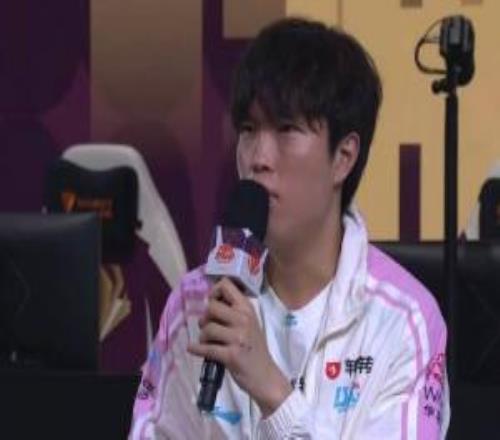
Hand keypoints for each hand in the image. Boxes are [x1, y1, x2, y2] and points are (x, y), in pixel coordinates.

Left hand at [187, 277, 291, 416]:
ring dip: (202, 336)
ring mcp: (238, 337)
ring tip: (207, 342)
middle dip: (205, 318)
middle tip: (208, 327)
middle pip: (211, 307)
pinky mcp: (231, 355)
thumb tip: (210, 302)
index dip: (214, 292)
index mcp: (247, 309)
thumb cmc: (254, 348)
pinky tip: (193, 349)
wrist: (265, 376)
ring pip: (208, 328)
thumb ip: (233, 311)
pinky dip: (196, 348)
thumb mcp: (249, 323)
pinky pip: (206, 348)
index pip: (226, 286)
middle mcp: (244, 319)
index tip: (213, 303)